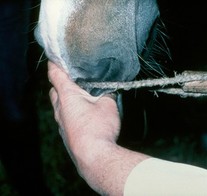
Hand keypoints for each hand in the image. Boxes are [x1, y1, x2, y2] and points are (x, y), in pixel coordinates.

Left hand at [47, 61, 147, 194]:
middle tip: (73, 79)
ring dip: (66, 100)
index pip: (55, 74)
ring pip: (59, 106)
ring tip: (81, 98)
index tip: (55, 58)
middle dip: (60, 83)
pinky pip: (65, 119)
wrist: (94, 157)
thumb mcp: (108, 105)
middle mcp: (60, 109)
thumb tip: (108, 91)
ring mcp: (61, 124)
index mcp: (67, 96)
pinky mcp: (66, 135)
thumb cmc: (99, 128)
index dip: (55, 64)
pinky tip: (85, 116)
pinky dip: (71, 114)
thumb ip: (107, 94)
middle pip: (54, 91)